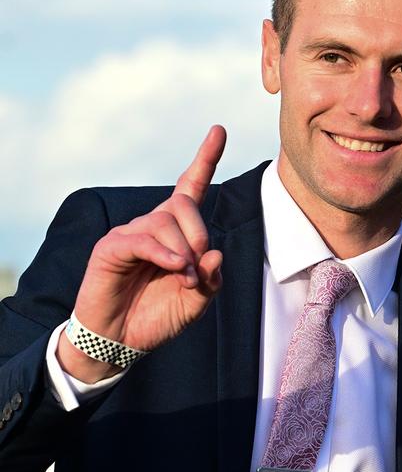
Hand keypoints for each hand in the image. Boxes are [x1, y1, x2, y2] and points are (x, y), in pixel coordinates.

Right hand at [57, 126, 225, 382]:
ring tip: (183, 279)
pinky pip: (141, 239)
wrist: (120, 341)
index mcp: (175, 233)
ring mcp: (130, 234)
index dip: (205, 159)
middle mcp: (152, 226)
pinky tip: (174, 268)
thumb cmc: (156, 318)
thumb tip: (216, 254)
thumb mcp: (195, 303)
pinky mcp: (112, 248)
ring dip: (182, 252)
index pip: (190, 187)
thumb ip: (210, 280)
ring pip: (163, 222)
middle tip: (198, 268)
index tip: (219, 130)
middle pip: (183, 205)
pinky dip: (162, 253)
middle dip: (199, 233)